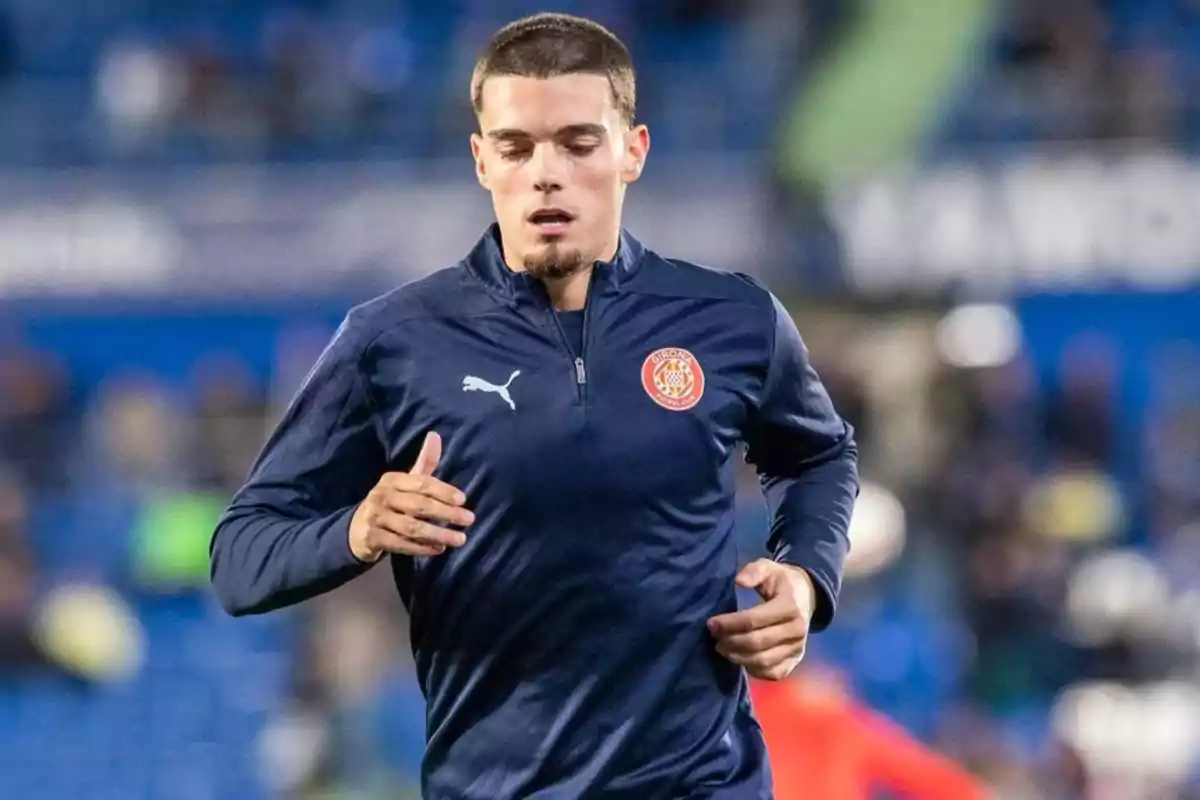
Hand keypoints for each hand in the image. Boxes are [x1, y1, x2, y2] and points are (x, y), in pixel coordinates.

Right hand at [349, 432, 473, 561]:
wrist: (356, 530)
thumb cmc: (390, 503)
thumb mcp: (405, 482)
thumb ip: (424, 463)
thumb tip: (435, 435)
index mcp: (392, 480)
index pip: (421, 483)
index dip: (443, 491)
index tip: (463, 500)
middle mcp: (382, 496)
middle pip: (419, 505)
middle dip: (446, 513)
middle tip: (469, 520)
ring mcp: (375, 518)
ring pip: (412, 527)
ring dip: (438, 534)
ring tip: (459, 539)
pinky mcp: (372, 538)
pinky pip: (401, 544)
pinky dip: (421, 548)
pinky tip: (439, 549)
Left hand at [707, 559, 816, 680]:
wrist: (806, 597)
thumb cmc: (781, 581)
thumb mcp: (768, 568)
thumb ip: (753, 571)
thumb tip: (739, 581)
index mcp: (790, 607)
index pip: (753, 620)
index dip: (729, 623)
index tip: (711, 622)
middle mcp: (797, 631)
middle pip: (756, 643)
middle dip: (730, 641)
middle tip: (713, 636)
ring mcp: (798, 649)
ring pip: (762, 661)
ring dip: (737, 657)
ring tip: (721, 647)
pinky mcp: (794, 662)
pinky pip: (771, 673)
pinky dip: (752, 669)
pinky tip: (739, 658)